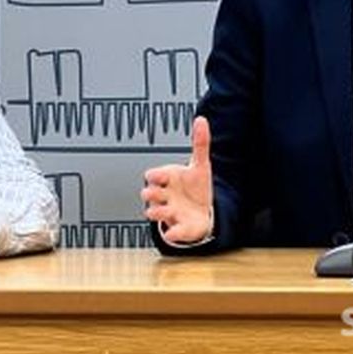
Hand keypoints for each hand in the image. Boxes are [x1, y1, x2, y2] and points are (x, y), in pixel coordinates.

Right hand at [140, 116, 213, 243]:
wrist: (203, 211)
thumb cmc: (196, 185)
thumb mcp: (200, 163)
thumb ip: (200, 143)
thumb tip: (202, 120)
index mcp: (168, 180)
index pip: (153, 175)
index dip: (155, 175)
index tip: (159, 176)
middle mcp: (165, 196)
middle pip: (149, 194)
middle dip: (151, 193)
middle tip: (157, 193)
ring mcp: (171, 212)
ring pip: (156, 213)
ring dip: (158, 212)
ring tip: (167, 211)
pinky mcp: (179, 228)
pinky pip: (173, 233)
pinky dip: (173, 234)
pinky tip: (174, 232)